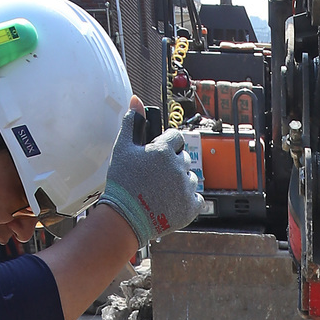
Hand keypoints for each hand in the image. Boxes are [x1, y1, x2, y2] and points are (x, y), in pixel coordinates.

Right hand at [95, 123, 202, 246]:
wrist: (124, 219)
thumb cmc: (122, 183)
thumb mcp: (123, 148)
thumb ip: (132, 122)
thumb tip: (136, 100)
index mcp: (164, 150)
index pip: (176, 137)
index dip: (167, 145)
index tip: (158, 155)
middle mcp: (178, 167)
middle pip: (184, 158)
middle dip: (173, 163)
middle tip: (157, 177)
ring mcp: (186, 188)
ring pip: (191, 178)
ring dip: (181, 182)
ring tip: (162, 191)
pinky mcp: (190, 208)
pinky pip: (197, 198)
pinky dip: (187, 200)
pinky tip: (172, 202)